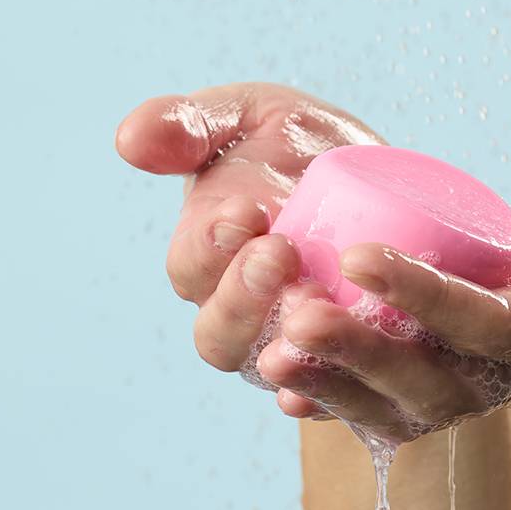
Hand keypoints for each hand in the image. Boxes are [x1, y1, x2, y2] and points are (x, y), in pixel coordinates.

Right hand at [115, 82, 390, 422]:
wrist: (381, 180)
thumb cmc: (295, 145)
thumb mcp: (248, 115)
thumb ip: (191, 124)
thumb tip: (129, 139)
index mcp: (207, 255)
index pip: (192, 267)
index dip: (212, 245)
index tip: (245, 211)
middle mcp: (239, 312)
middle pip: (221, 335)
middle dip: (245, 296)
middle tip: (282, 251)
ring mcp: (288, 344)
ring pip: (271, 367)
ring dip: (288, 345)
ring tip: (317, 305)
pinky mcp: (344, 364)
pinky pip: (334, 394)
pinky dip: (329, 392)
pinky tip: (342, 373)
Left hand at [258, 196, 510, 442]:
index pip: (500, 327)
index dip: (430, 297)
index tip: (360, 255)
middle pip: (440, 374)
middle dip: (362, 348)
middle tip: (286, 315)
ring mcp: (510, 381)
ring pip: (415, 394)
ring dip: (343, 376)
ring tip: (270, 345)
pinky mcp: (486, 372)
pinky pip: (410, 393)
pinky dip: (349, 391)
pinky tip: (283, 378)